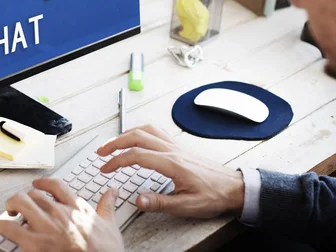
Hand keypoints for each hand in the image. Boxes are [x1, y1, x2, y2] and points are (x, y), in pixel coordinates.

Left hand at [0, 178, 123, 251]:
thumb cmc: (105, 251)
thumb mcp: (110, 226)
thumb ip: (107, 205)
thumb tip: (112, 191)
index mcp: (76, 207)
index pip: (56, 185)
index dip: (43, 183)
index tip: (38, 184)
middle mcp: (59, 212)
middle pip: (34, 194)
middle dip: (25, 198)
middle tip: (20, 205)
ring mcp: (46, 227)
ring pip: (20, 203)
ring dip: (11, 205)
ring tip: (8, 211)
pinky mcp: (34, 243)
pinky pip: (9, 228)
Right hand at [96, 124, 243, 218]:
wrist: (234, 187)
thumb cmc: (214, 195)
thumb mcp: (187, 205)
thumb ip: (160, 202)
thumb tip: (138, 200)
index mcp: (171, 163)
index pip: (136, 155)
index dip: (117, 161)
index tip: (105, 168)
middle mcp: (172, 150)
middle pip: (137, 136)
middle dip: (115, 142)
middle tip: (101, 152)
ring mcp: (176, 145)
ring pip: (146, 130)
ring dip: (126, 134)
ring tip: (113, 143)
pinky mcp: (179, 146)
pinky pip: (156, 131)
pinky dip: (140, 131)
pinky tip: (137, 137)